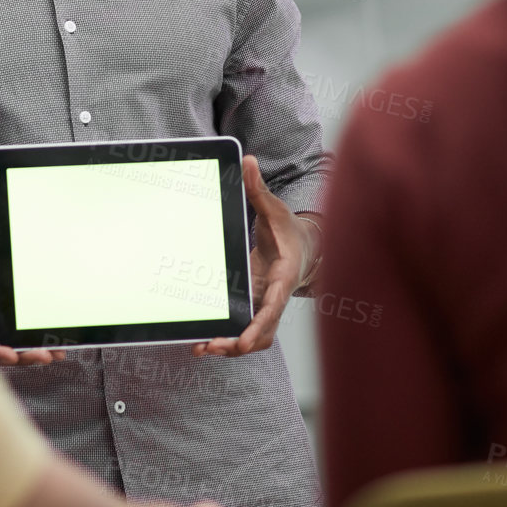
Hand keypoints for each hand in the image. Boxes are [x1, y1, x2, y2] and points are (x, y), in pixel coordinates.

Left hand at [193, 156, 311, 358]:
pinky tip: (204, 339)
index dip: (258, 324)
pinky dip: (228, 338)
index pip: (273, 304)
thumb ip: (258, 188)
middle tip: (210, 345)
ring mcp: (266, 305)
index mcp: (283, 275)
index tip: (242, 340)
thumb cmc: (289, 230)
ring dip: (230, 346)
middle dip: (238, 343)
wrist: (304, 246)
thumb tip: (248, 160)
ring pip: (254, 337)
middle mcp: (276, 296)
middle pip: (262, 331)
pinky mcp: (256, 308)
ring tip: (202, 346)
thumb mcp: (274, 207)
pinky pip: (245, 329)